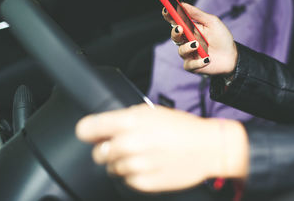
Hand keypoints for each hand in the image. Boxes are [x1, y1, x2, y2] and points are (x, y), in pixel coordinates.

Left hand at [76, 104, 248, 192]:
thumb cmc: (182, 127)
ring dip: (122, 163)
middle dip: (107, 150)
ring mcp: (135, 165)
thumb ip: (124, 119)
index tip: (93, 135)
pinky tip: (150, 165)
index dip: (89, 132)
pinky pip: (126, 180)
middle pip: (97, 153)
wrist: (207, 147)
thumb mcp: (151, 112)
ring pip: (111, 168)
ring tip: (144, 155)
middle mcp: (128, 144)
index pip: (86, 129)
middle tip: (125, 146)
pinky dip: (134, 174)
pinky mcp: (143, 183)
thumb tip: (104, 128)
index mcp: (128, 122)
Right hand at [163, 4, 237, 74]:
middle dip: (175, 32)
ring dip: (188, 47)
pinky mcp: (192, 66)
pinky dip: (197, 62)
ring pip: (181, 50)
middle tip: (180, 29)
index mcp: (189, 28)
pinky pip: (189, 64)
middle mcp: (186, 41)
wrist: (232, 56)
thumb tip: (182, 4)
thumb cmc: (221, 37)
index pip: (175, 21)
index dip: (169, 16)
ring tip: (197, 44)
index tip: (167, 10)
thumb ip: (197, 14)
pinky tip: (207, 59)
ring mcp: (189, 54)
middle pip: (174, 36)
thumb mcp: (212, 22)